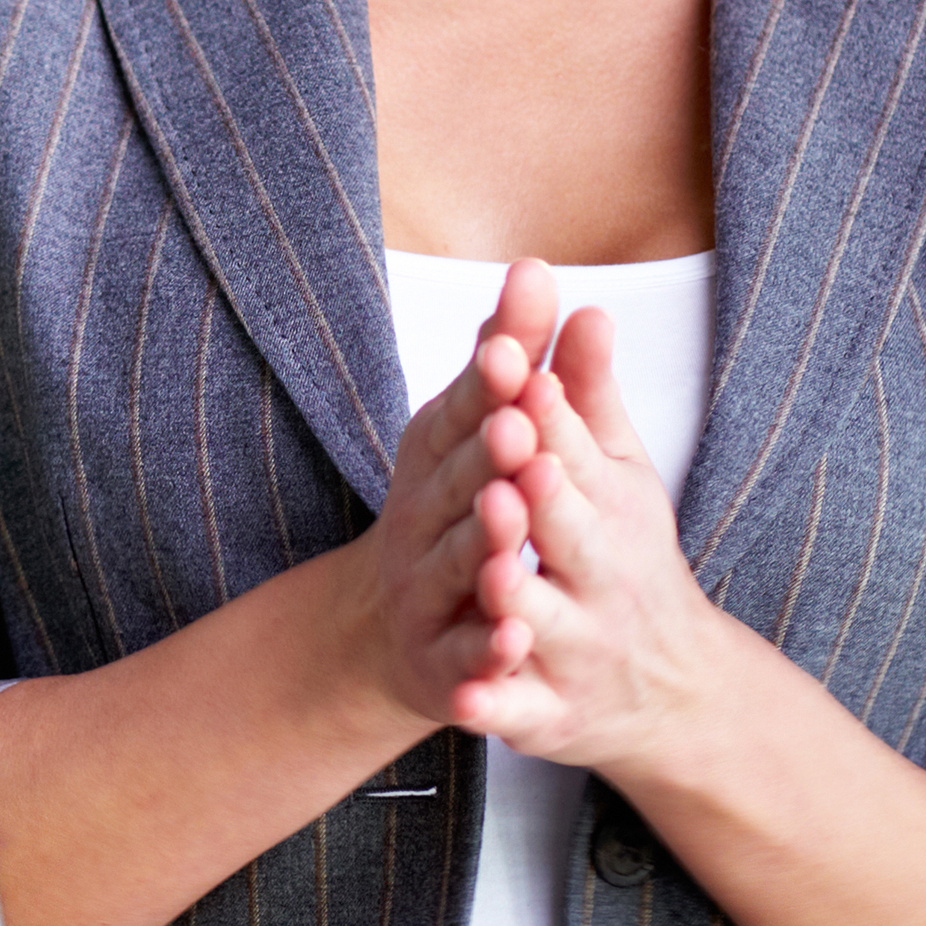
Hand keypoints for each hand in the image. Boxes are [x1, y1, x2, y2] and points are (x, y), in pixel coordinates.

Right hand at [322, 257, 565, 731]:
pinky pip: (464, 657)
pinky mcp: (439, 661)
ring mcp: (426, 591)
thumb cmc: (449, 507)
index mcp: (436, 460)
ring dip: (480, 548)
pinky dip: (484, 654)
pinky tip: (513, 644)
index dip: (485, 388)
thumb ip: (509, 353)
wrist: (389, 627)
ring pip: (457, 567)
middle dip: (486, 459)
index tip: (511, 356)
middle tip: (518, 430)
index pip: (461, 416)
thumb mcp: (473, 427)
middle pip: (457, 486)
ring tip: (508, 528)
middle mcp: (422, 520)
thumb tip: (535, 265)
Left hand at [456, 292, 753, 771]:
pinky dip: (495, 707)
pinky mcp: (549, 714)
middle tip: (517, 465)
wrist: (672, 691)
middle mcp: (601, 579)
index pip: (580, 456)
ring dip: (520, 599)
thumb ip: (587, 394)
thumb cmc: (622, 556)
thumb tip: (587, 306)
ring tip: (496, 573)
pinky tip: (466, 701)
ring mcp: (576, 648)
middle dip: (547, 502)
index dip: (550, 423)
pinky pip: (518, 711)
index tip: (523, 382)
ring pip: (543, 623)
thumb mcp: (615, 474)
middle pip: (572, 535)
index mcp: (612, 511)